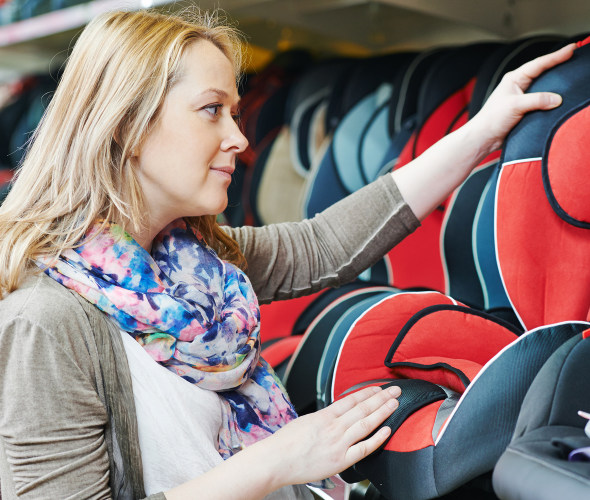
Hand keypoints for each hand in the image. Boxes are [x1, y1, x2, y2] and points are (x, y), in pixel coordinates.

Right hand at [263, 385, 400, 487]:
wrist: (276, 461)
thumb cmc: (285, 443)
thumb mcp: (305, 421)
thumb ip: (323, 418)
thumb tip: (336, 416)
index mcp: (324, 416)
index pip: (352, 399)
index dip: (368, 392)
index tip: (379, 387)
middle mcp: (334, 427)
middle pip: (363, 408)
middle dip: (381, 397)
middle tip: (395, 390)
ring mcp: (339, 443)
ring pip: (366, 424)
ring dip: (383, 412)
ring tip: (395, 404)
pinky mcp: (340, 460)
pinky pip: (364, 448)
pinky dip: (377, 439)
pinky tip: (387, 430)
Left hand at [470, 42, 575, 153]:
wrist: (484, 138)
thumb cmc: (492, 119)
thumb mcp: (515, 106)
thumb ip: (536, 100)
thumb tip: (557, 99)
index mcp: (514, 79)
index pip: (539, 64)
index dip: (556, 56)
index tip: (572, 48)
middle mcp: (518, 85)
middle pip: (542, 72)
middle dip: (558, 64)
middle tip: (575, 56)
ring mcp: (522, 97)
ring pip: (543, 87)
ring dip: (556, 82)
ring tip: (571, 73)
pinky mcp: (524, 109)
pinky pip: (542, 101)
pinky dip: (551, 98)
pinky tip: (561, 97)